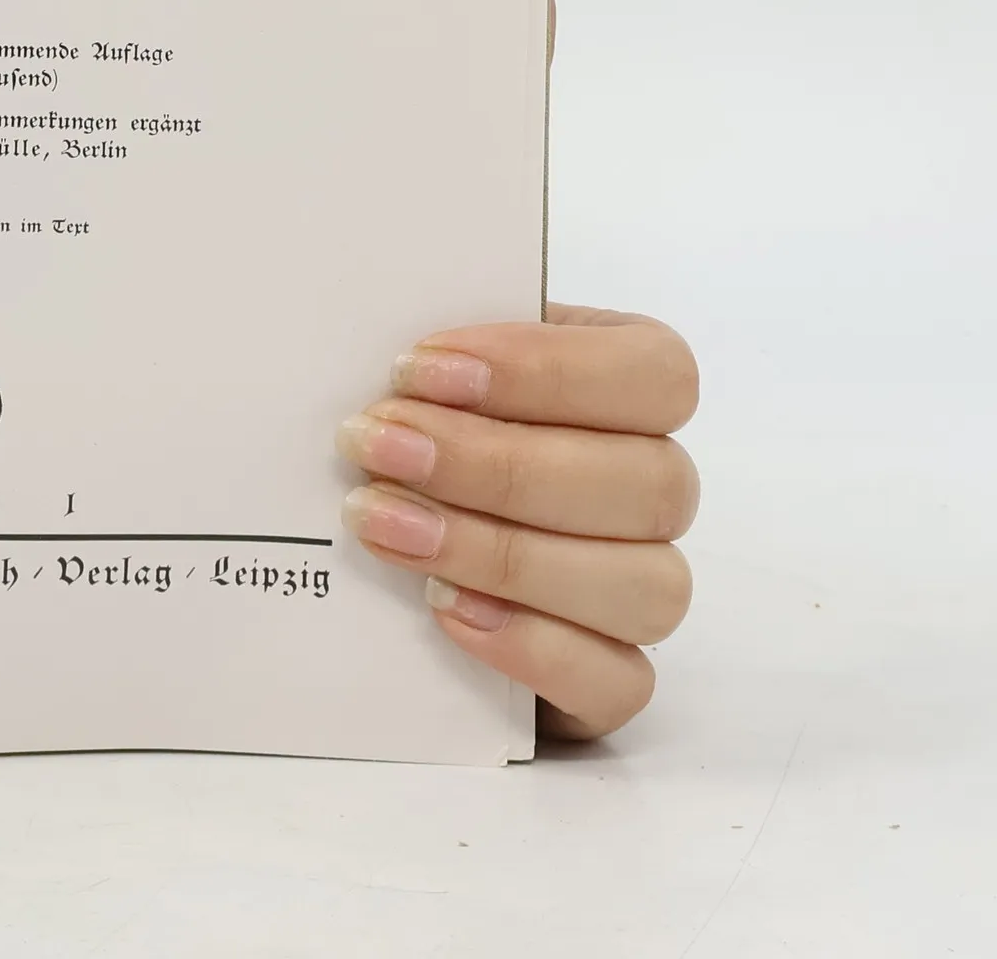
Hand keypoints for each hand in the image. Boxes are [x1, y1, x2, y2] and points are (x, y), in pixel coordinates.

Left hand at [336, 304, 698, 739]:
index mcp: (631, 387)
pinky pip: (619, 681)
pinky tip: (445, 609)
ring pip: (644, 584)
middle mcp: (656, 487)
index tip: (419, 369)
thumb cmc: (420, 419)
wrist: (388, 536)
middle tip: (381, 447)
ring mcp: (645, 587)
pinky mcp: (613, 675)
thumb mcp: (429, 371)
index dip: (547, 370)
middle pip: (648, 481)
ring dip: (503, 554)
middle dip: (498, 464)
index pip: (655, 372)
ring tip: (387, 526)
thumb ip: (435, 357)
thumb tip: (385, 357)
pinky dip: (532, 646)